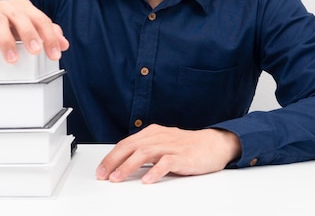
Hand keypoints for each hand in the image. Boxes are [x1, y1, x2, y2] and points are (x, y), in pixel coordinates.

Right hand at [0, 0, 68, 62]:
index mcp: (24, 8)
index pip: (41, 20)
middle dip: (30, 35)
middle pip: (22, 17)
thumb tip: (63, 43)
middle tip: (36, 51)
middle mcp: (8, 7)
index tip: (55, 53)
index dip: (50, 37)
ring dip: (7, 41)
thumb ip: (45, 33)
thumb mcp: (25, 28)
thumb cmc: (3, 25)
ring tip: (12, 58)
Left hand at [95, 124, 240, 183]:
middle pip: (131, 146)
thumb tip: (122, 164)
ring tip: (117, 178)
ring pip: (144, 153)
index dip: (111, 157)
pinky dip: (155, 171)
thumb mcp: (162, 144)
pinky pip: (166, 163)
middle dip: (113, 161)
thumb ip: (144, 151)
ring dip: (128, 166)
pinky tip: (147, 180)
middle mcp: (159, 137)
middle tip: (103, 175)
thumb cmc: (186, 146)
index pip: (126, 143)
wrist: (213, 144)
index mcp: (152, 133)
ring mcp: (171, 146)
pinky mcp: (182, 156)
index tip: (101, 170)